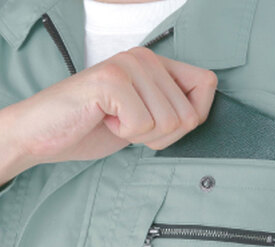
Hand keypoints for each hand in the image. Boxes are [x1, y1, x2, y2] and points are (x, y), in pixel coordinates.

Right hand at [0, 47, 217, 184]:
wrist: (43, 134)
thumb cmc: (94, 128)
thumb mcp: (144, 120)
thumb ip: (172, 110)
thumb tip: (199, 113)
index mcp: (156, 63)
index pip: (207, 84)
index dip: (193, 116)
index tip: (160, 125)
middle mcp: (145, 57)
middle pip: (190, 114)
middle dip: (162, 136)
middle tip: (130, 126)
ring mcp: (128, 65)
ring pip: (169, 122)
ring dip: (142, 136)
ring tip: (116, 122)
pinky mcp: (111, 80)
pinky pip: (143, 124)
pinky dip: (124, 135)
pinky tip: (105, 120)